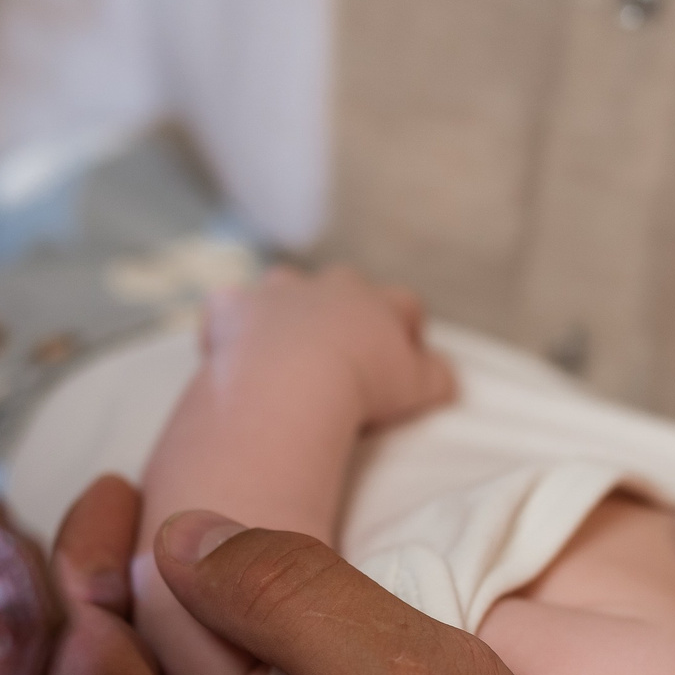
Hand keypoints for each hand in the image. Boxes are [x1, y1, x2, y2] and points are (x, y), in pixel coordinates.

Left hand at [202, 264, 453, 427]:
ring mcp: (275, 294)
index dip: (408, 330)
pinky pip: (229, 308)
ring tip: (286, 353)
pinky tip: (232, 352)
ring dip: (287, 313)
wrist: (291, 385)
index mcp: (375, 300)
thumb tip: (445, 376)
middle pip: (344, 289)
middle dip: (346, 316)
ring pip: (284, 290)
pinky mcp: (231, 310)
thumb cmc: (362, 387)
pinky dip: (231, 326)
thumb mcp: (420, 388)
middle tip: (345, 358)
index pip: (405, 304)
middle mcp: (325, 286)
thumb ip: (439, 376)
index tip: (404, 358)